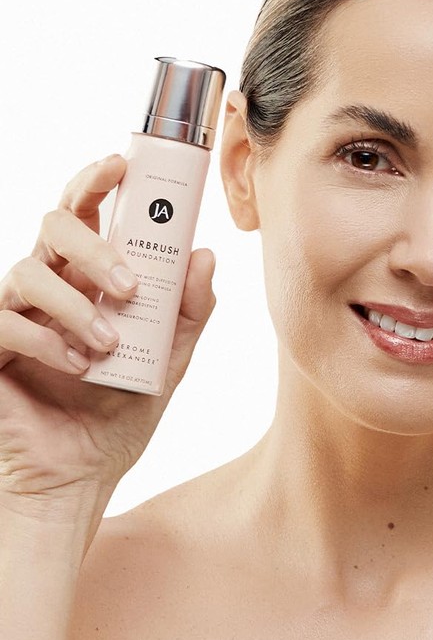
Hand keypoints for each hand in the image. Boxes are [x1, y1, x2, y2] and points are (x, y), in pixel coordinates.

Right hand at [0, 155, 215, 522]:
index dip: (97, 182)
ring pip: (28, 271)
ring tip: (110, 343)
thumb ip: (188, 310)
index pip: (89, 215)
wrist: (82, 476)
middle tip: (128, 283)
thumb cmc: (121, 412)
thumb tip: (205, 255)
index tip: (120, 163)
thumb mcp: (170, 358)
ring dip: (75, 304)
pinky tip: (77, 364)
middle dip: (91, 243)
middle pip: (54, 226)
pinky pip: (4, 320)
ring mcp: (18, 314)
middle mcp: (52, 286)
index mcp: (92, 279)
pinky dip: (45, 338)